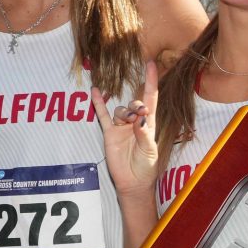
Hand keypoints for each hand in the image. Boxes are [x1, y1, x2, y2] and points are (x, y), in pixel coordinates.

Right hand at [91, 60, 161, 192]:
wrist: (133, 183)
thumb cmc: (146, 167)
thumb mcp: (150, 151)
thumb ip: (144, 134)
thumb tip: (139, 119)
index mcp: (149, 124)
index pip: (151, 99)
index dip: (151, 82)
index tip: (151, 64)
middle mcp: (135, 123)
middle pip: (135, 103)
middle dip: (137, 104)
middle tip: (139, 114)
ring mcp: (121, 127)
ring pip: (120, 110)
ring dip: (124, 112)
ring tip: (128, 122)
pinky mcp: (109, 133)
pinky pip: (103, 115)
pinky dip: (99, 103)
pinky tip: (95, 91)